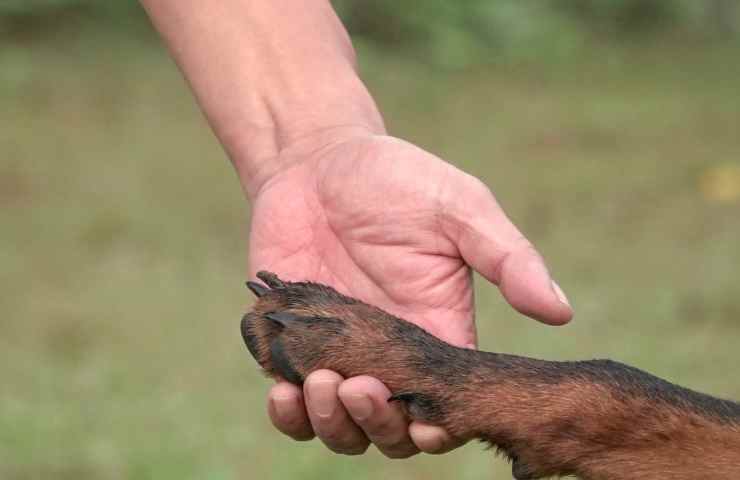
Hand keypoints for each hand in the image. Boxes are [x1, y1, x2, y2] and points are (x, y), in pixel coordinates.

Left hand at [247, 131, 571, 456]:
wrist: (317, 162)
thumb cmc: (396, 180)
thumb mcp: (458, 208)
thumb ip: (505, 257)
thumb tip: (562, 311)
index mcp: (440, 333)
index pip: (449, 403)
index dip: (441, 428)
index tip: (428, 424)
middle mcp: (391, 356)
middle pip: (393, 429)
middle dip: (379, 424)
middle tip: (362, 386)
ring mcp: (339, 354)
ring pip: (340, 427)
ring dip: (332, 422)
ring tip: (323, 382)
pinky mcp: (293, 347)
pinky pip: (291, 404)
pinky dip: (288, 413)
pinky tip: (284, 389)